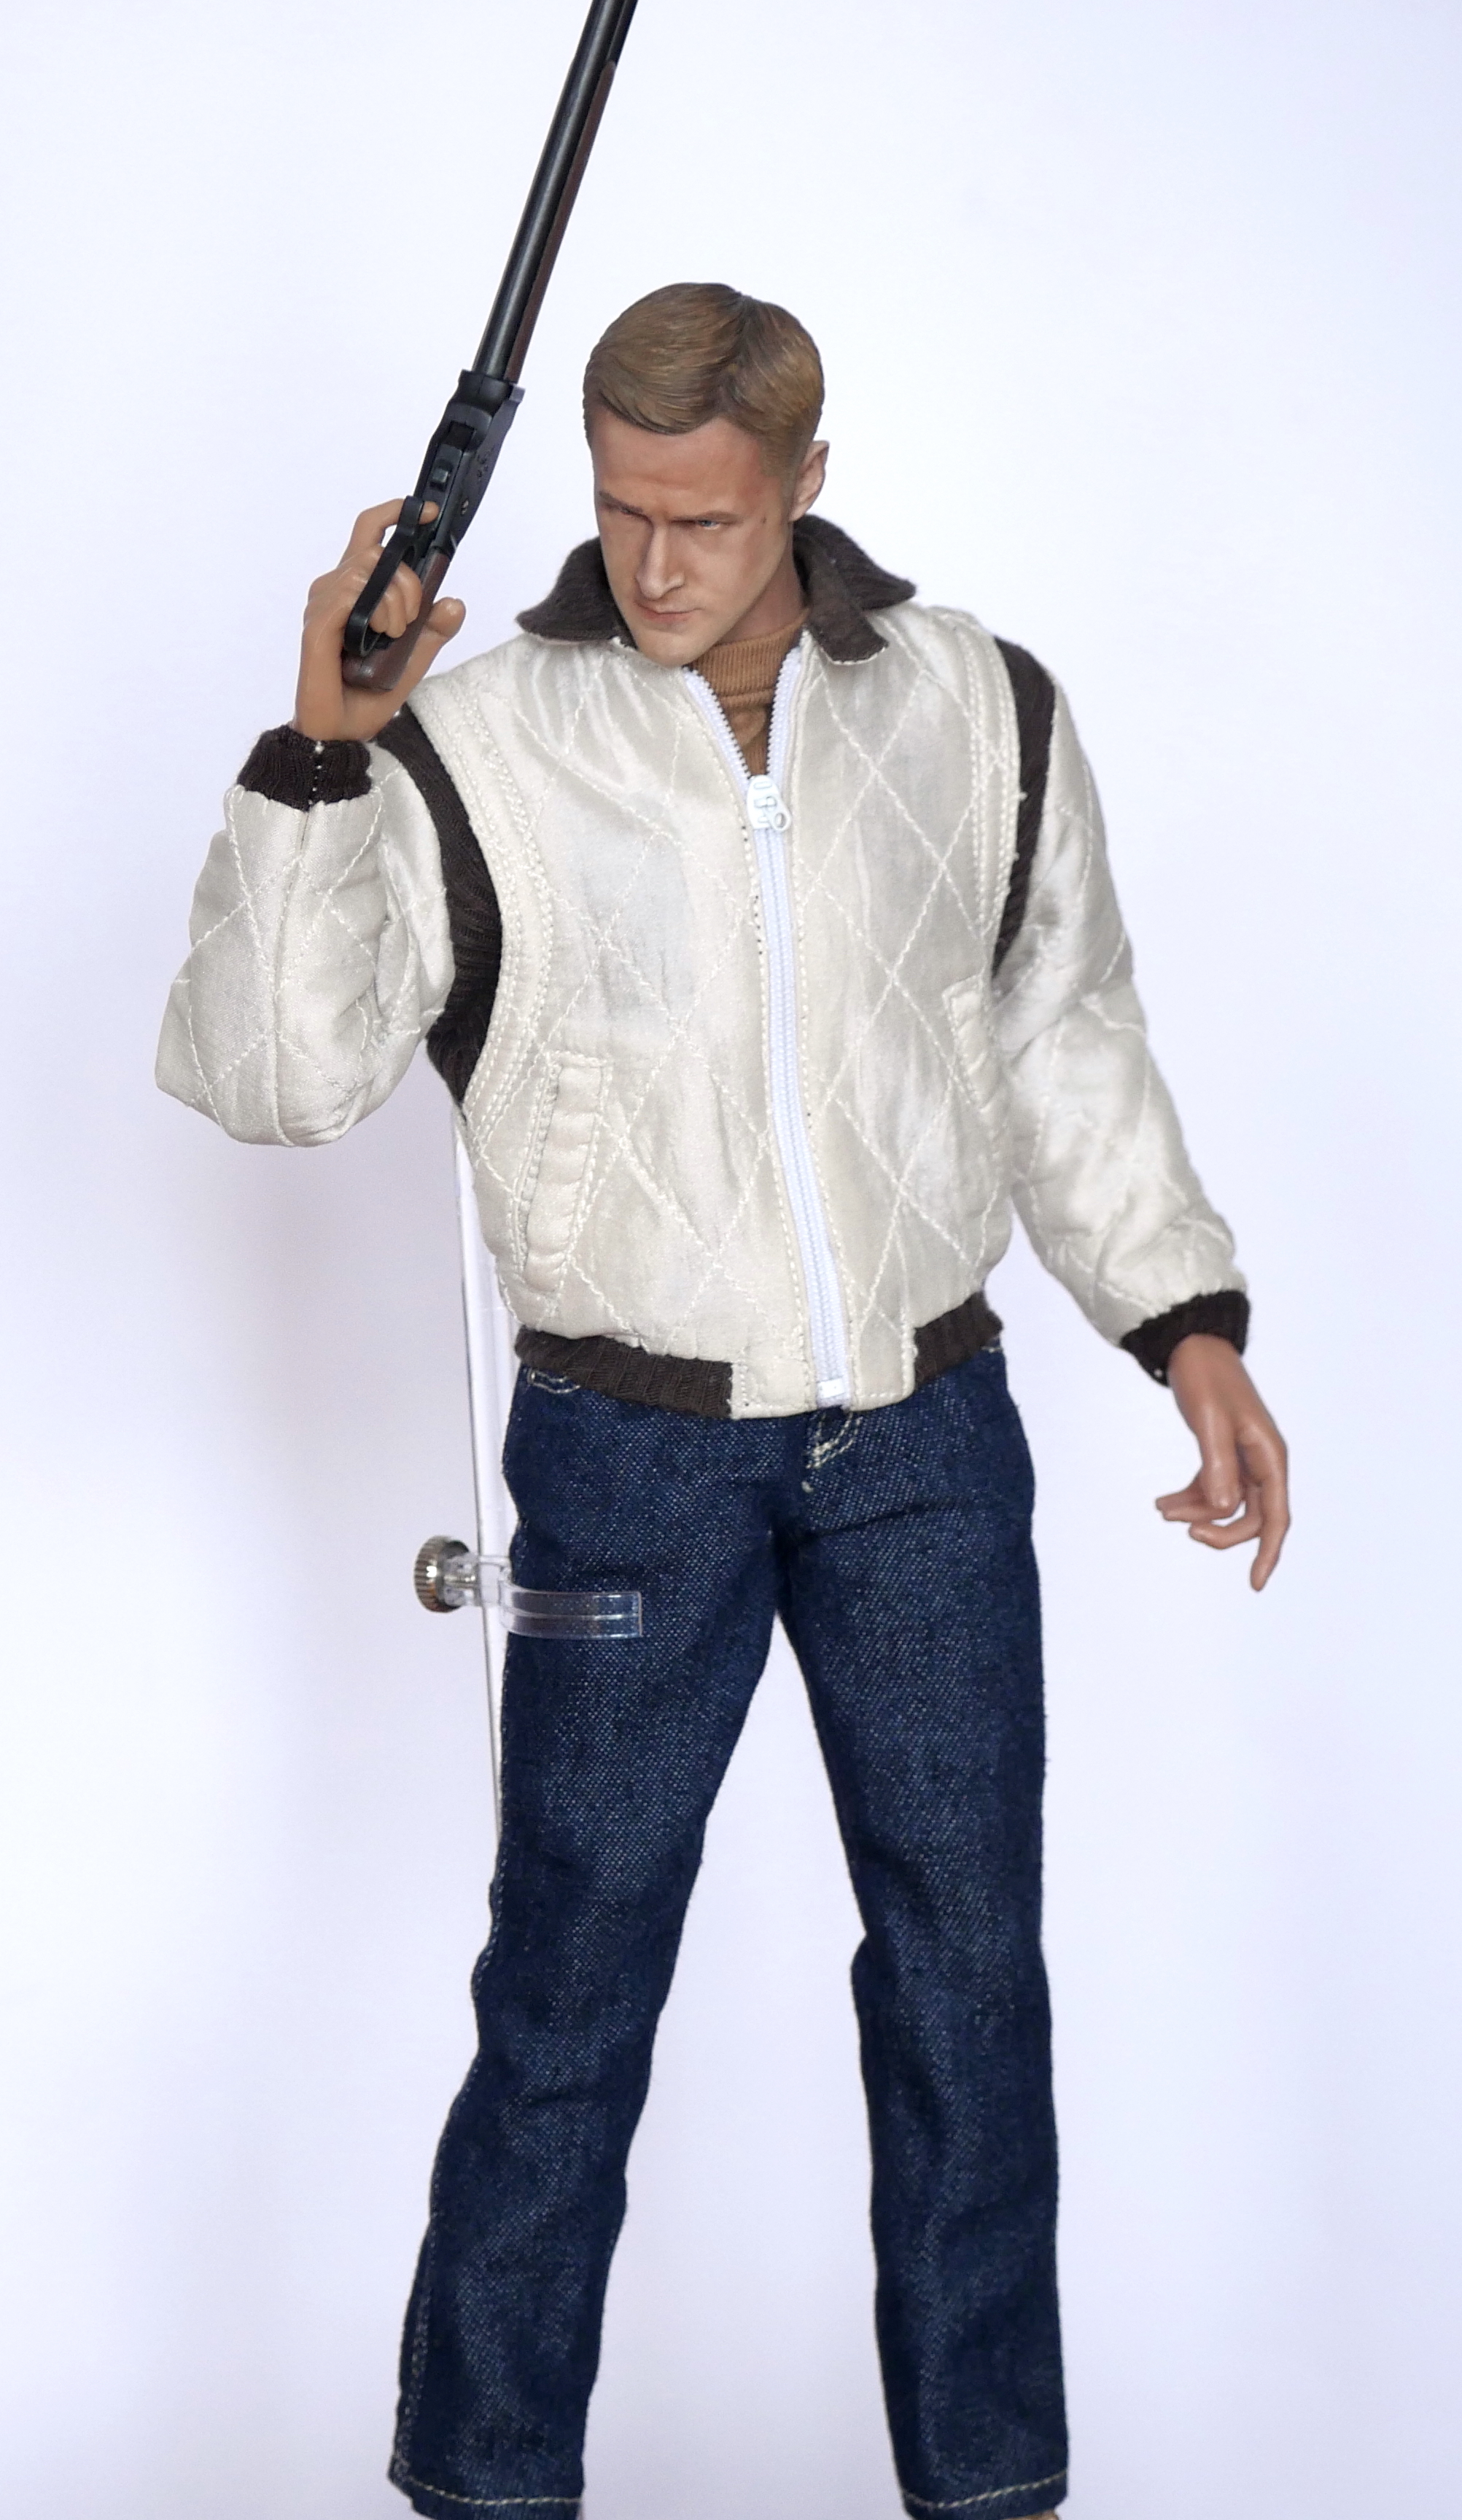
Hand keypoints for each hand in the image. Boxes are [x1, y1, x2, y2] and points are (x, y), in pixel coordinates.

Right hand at [292, 500, 465, 742]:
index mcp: (356, 588)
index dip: (397, 513)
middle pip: (377, 549)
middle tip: (413, 618)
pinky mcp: (317, 623)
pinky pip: (351, 592)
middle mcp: (334, 588)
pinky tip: (377, 636)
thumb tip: (455, 603)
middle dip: (408, 580)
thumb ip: (434, 628)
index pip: (370, 532)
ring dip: (395, 601)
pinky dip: (376, 611)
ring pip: (367, 569)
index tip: (429, 513)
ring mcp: (322, 603)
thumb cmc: (370, 693)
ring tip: (393, 634)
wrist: (344, 730)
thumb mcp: (415, 657)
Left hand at [1157, 1334, 1289, 1590]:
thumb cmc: (1206, 1378)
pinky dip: (1189, 1498)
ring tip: (1161, 1509)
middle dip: (1219, 1530)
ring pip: (1227, 1504)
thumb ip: (1218, 1466)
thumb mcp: (1210, 1422)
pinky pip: (1211, 1488)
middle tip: (1182, 1529)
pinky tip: (1161, 1503)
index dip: (1268, 1553)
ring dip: (1197, 1513)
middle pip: (1250, 1517)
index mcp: (1270, 1455)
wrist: (1193, 1345)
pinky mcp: (1222, 1453)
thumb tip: (1224, 1509)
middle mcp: (1262, 1461)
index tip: (1254, 1584)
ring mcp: (1243, 1458)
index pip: (1276, 1517)